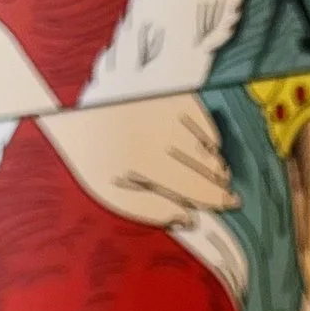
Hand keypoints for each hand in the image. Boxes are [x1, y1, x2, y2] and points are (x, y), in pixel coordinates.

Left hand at [44, 96, 239, 229]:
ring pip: (206, 145)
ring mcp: (164, 109)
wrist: (78, 107)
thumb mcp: (109, 191)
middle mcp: (157, 133)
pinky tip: (206, 149)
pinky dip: (210, 137)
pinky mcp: (169, 91)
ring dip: (216, 163)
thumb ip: (149, 210)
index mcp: (141, 162)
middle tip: (229, 196)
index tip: (231, 204)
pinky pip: (203, 120)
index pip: (195, 186)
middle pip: (205, 167)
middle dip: (220, 184)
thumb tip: (188, 219)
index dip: (216, 199)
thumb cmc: (94, 155)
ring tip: (217, 175)